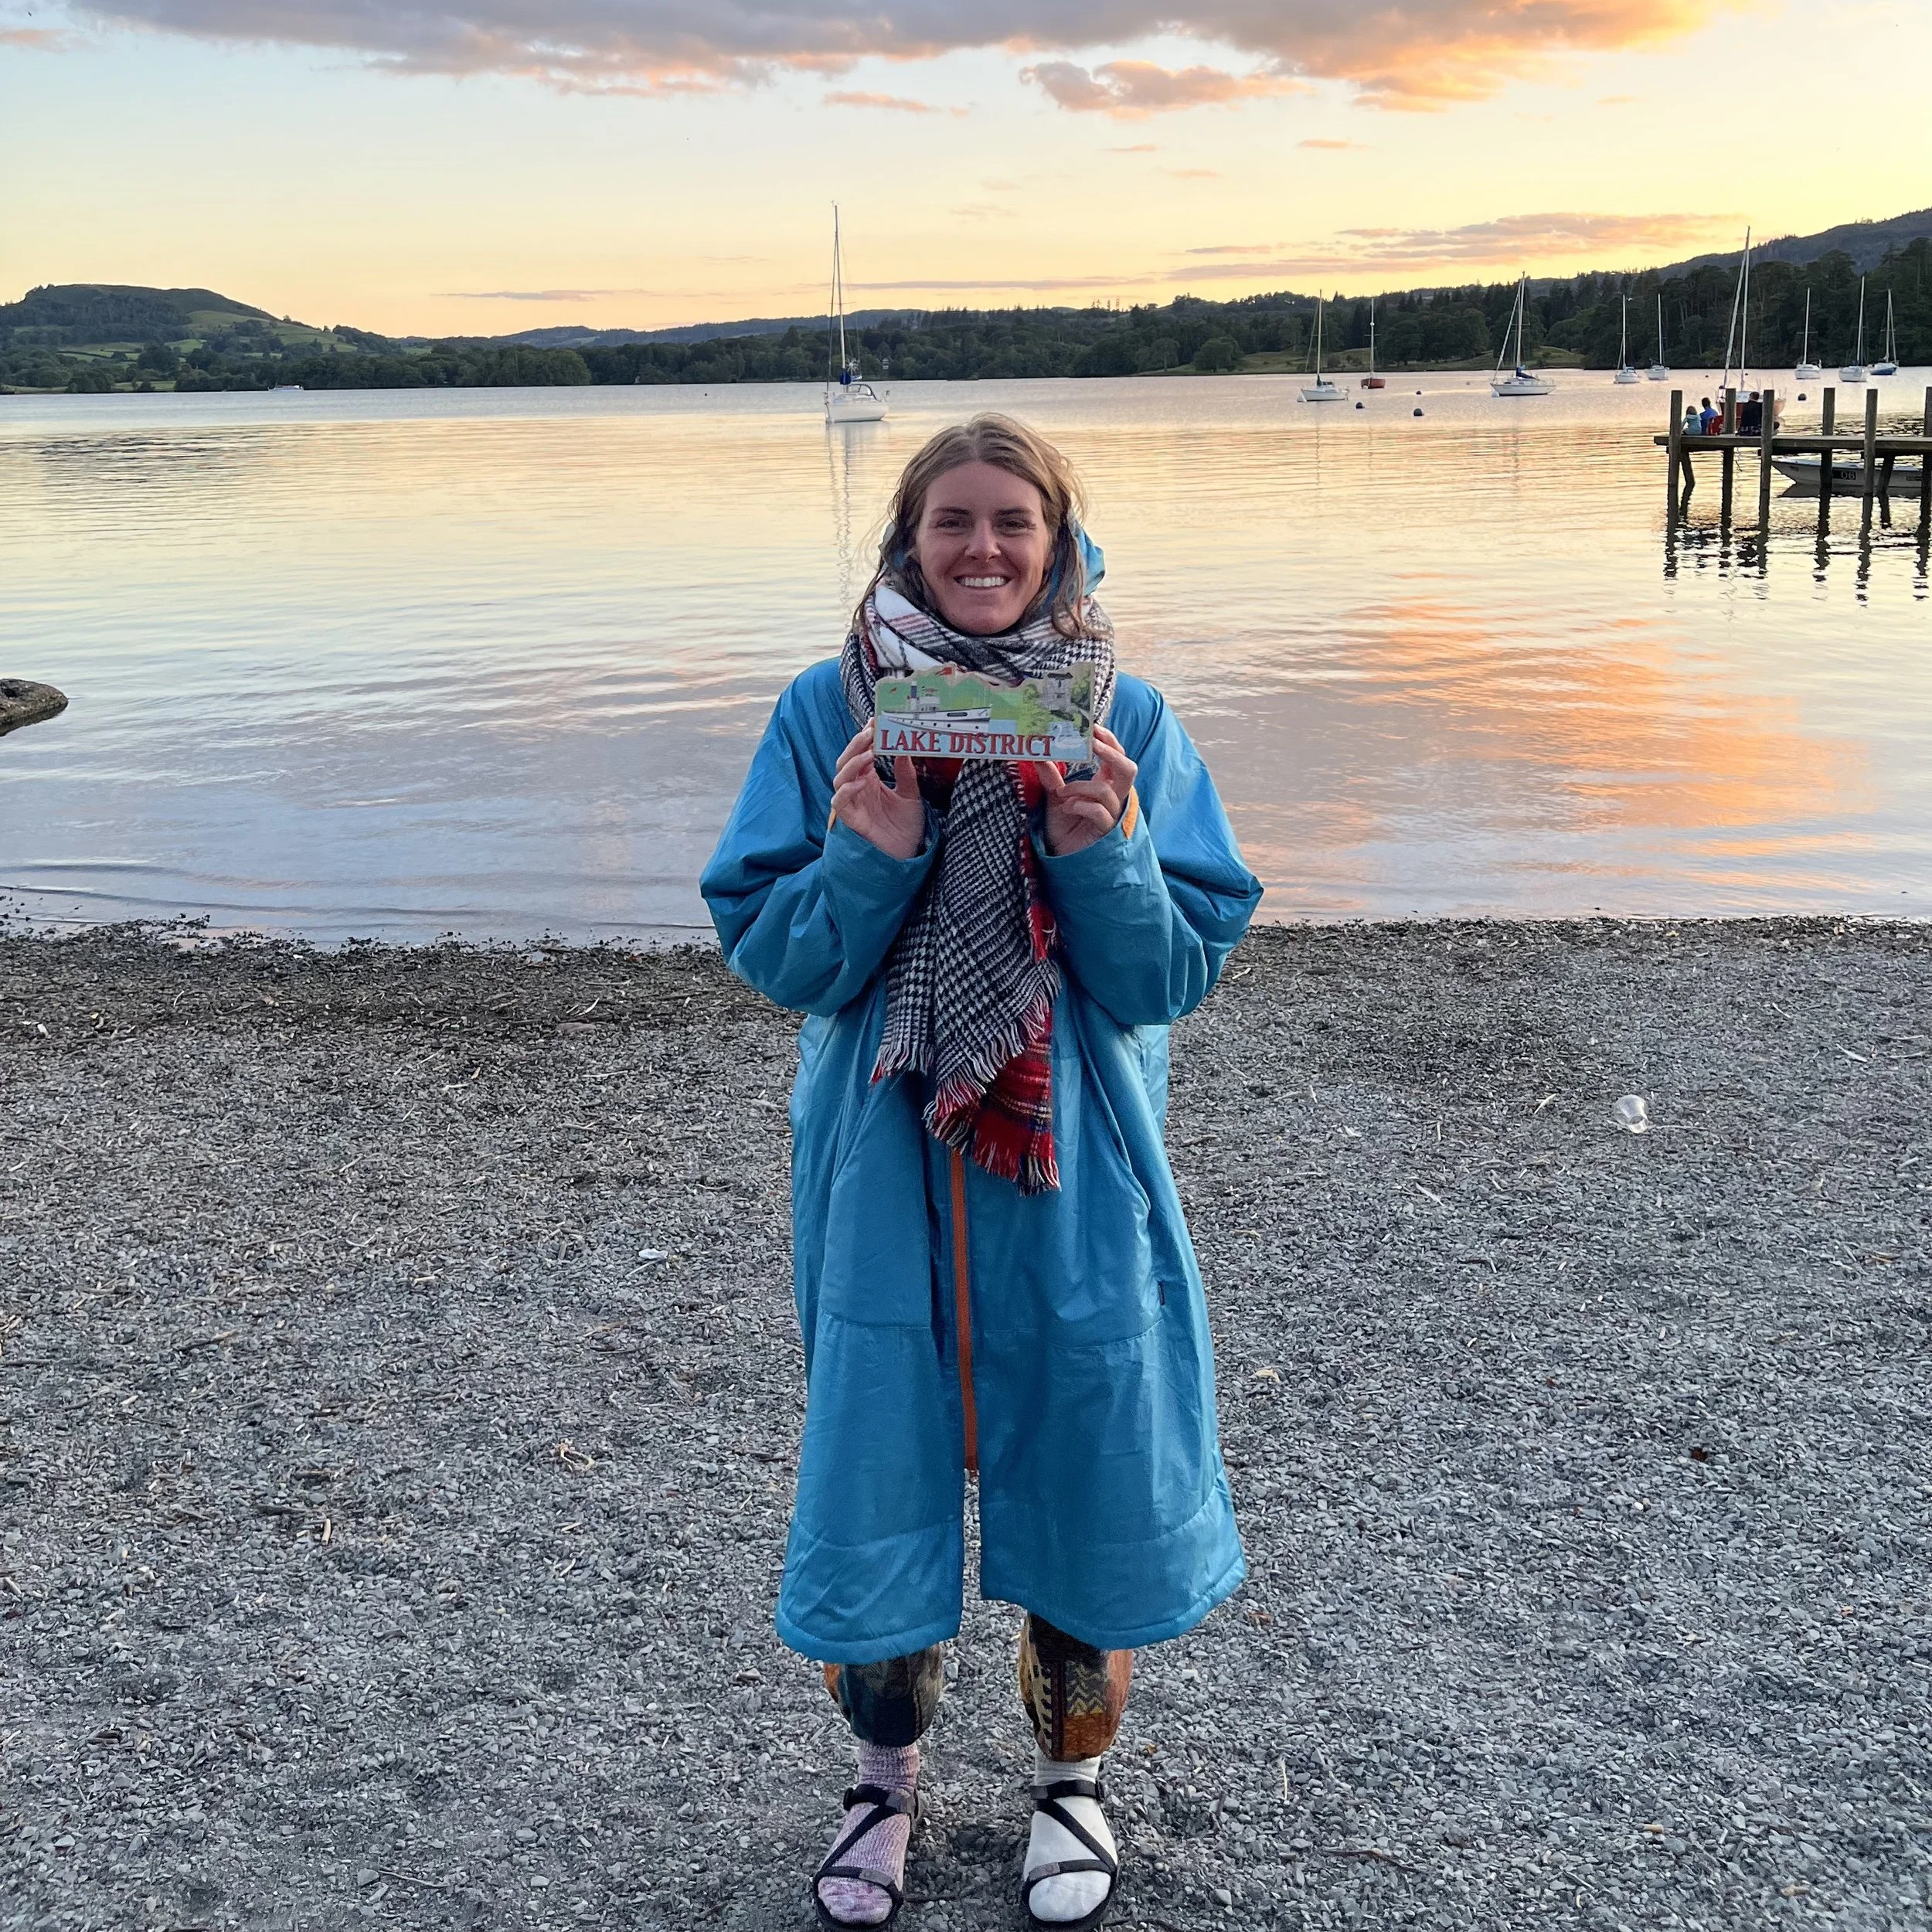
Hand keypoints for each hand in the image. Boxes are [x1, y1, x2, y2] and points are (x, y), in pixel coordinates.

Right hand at [832, 727, 924, 860]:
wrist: (908, 852)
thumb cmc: (907, 826)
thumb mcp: (911, 794)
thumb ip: (905, 772)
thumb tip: (904, 747)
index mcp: (869, 780)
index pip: (861, 753)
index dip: (865, 737)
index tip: (875, 720)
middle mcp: (857, 789)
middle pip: (847, 761)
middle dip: (856, 745)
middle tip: (870, 731)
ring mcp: (852, 803)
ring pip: (839, 778)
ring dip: (853, 764)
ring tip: (870, 753)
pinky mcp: (850, 819)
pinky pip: (840, 802)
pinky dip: (847, 790)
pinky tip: (862, 782)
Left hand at [1035, 725, 1136, 856]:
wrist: (1059, 854)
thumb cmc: (1063, 825)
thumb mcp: (1055, 795)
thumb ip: (1051, 775)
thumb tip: (1038, 752)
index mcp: (1105, 784)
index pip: (1117, 757)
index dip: (1110, 741)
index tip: (1094, 727)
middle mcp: (1113, 797)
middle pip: (1128, 769)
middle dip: (1111, 754)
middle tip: (1092, 744)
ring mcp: (1112, 814)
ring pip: (1107, 790)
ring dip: (1080, 787)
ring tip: (1061, 793)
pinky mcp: (1106, 831)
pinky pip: (1100, 811)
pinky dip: (1080, 805)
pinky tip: (1066, 808)